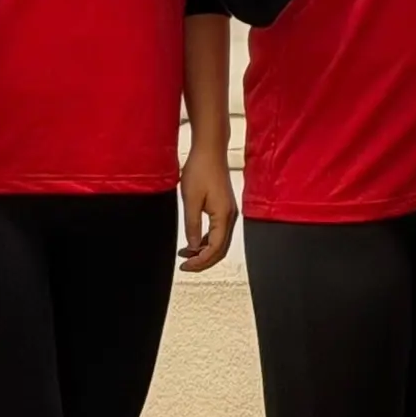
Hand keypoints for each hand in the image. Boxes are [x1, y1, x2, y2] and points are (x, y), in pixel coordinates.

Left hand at [177, 140, 237, 272]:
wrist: (210, 150)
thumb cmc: (200, 170)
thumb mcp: (191, 200)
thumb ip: (191, 225)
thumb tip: (192, 247)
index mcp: (224, 215)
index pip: (215, 248)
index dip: (200, 261)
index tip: (185, 266)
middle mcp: (230, 215)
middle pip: (220, 249)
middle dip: (203, 260)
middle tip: (185, 266)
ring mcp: (229, 211)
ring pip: (219, 241)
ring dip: (204, 251)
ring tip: (185, 255)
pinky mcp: (224, 207)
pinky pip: (218, 231)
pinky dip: (206, 240)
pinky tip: (192, 242)